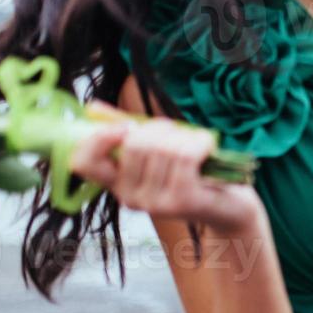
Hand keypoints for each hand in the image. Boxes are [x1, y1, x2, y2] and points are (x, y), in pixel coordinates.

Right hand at [69, 100, 264, 236]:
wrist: (229, 205)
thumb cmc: (192, 172)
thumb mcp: (157, 149)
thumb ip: (125, 131)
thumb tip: (91, 107)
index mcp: (118, 183)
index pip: (83, 162)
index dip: (98, 138)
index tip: (126, 126)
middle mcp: (129, 198)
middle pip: (133, 145)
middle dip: (158, 128)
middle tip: (176, 132)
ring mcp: (154, 204)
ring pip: (161, 148)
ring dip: (184, 135)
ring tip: (196, 142)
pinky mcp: (180, 202)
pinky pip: (185, 156)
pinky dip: (200, 142)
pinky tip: (207, 146)